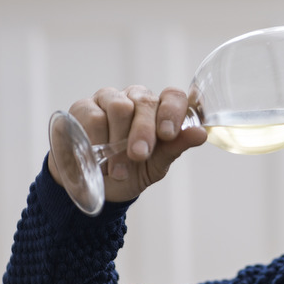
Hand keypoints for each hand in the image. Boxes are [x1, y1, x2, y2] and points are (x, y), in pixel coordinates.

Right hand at [48, 85, 206, 202]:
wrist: (95, 187)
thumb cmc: (131, 172)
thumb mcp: (155, 165)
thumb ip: (175, 147)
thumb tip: (201, 134)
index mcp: (159, 109)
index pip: (173, 96)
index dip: (172, 111)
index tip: (168, 134)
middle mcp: (136, 98)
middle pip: (144, 102)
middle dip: (143, 131)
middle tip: (138, 156)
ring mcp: (108, 99)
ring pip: (118, 106)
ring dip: (118, 140)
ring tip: (116, 169)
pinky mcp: (83, 106)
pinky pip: (92, 115)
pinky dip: (96, 139)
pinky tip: (96, 156)